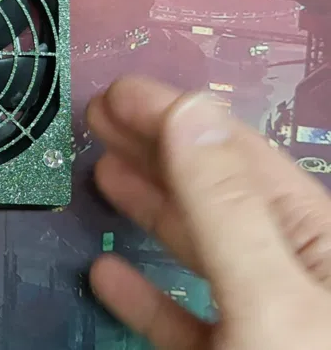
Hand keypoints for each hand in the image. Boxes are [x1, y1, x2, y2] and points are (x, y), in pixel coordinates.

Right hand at [87, 76, 330, 348]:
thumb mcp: (269, 297)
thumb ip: (225, 208)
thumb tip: (189, 115)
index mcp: (320, 242)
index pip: (236, 156)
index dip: (173, 115)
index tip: (119, 92)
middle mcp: (295, 273)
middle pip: (213, 193)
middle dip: (154, 147)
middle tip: (102, 116)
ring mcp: (262, 319)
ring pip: (197, 247)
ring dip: (147, 206)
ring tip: (103, 171)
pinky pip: (182, 314)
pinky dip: (142, 292)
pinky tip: (109, 274)